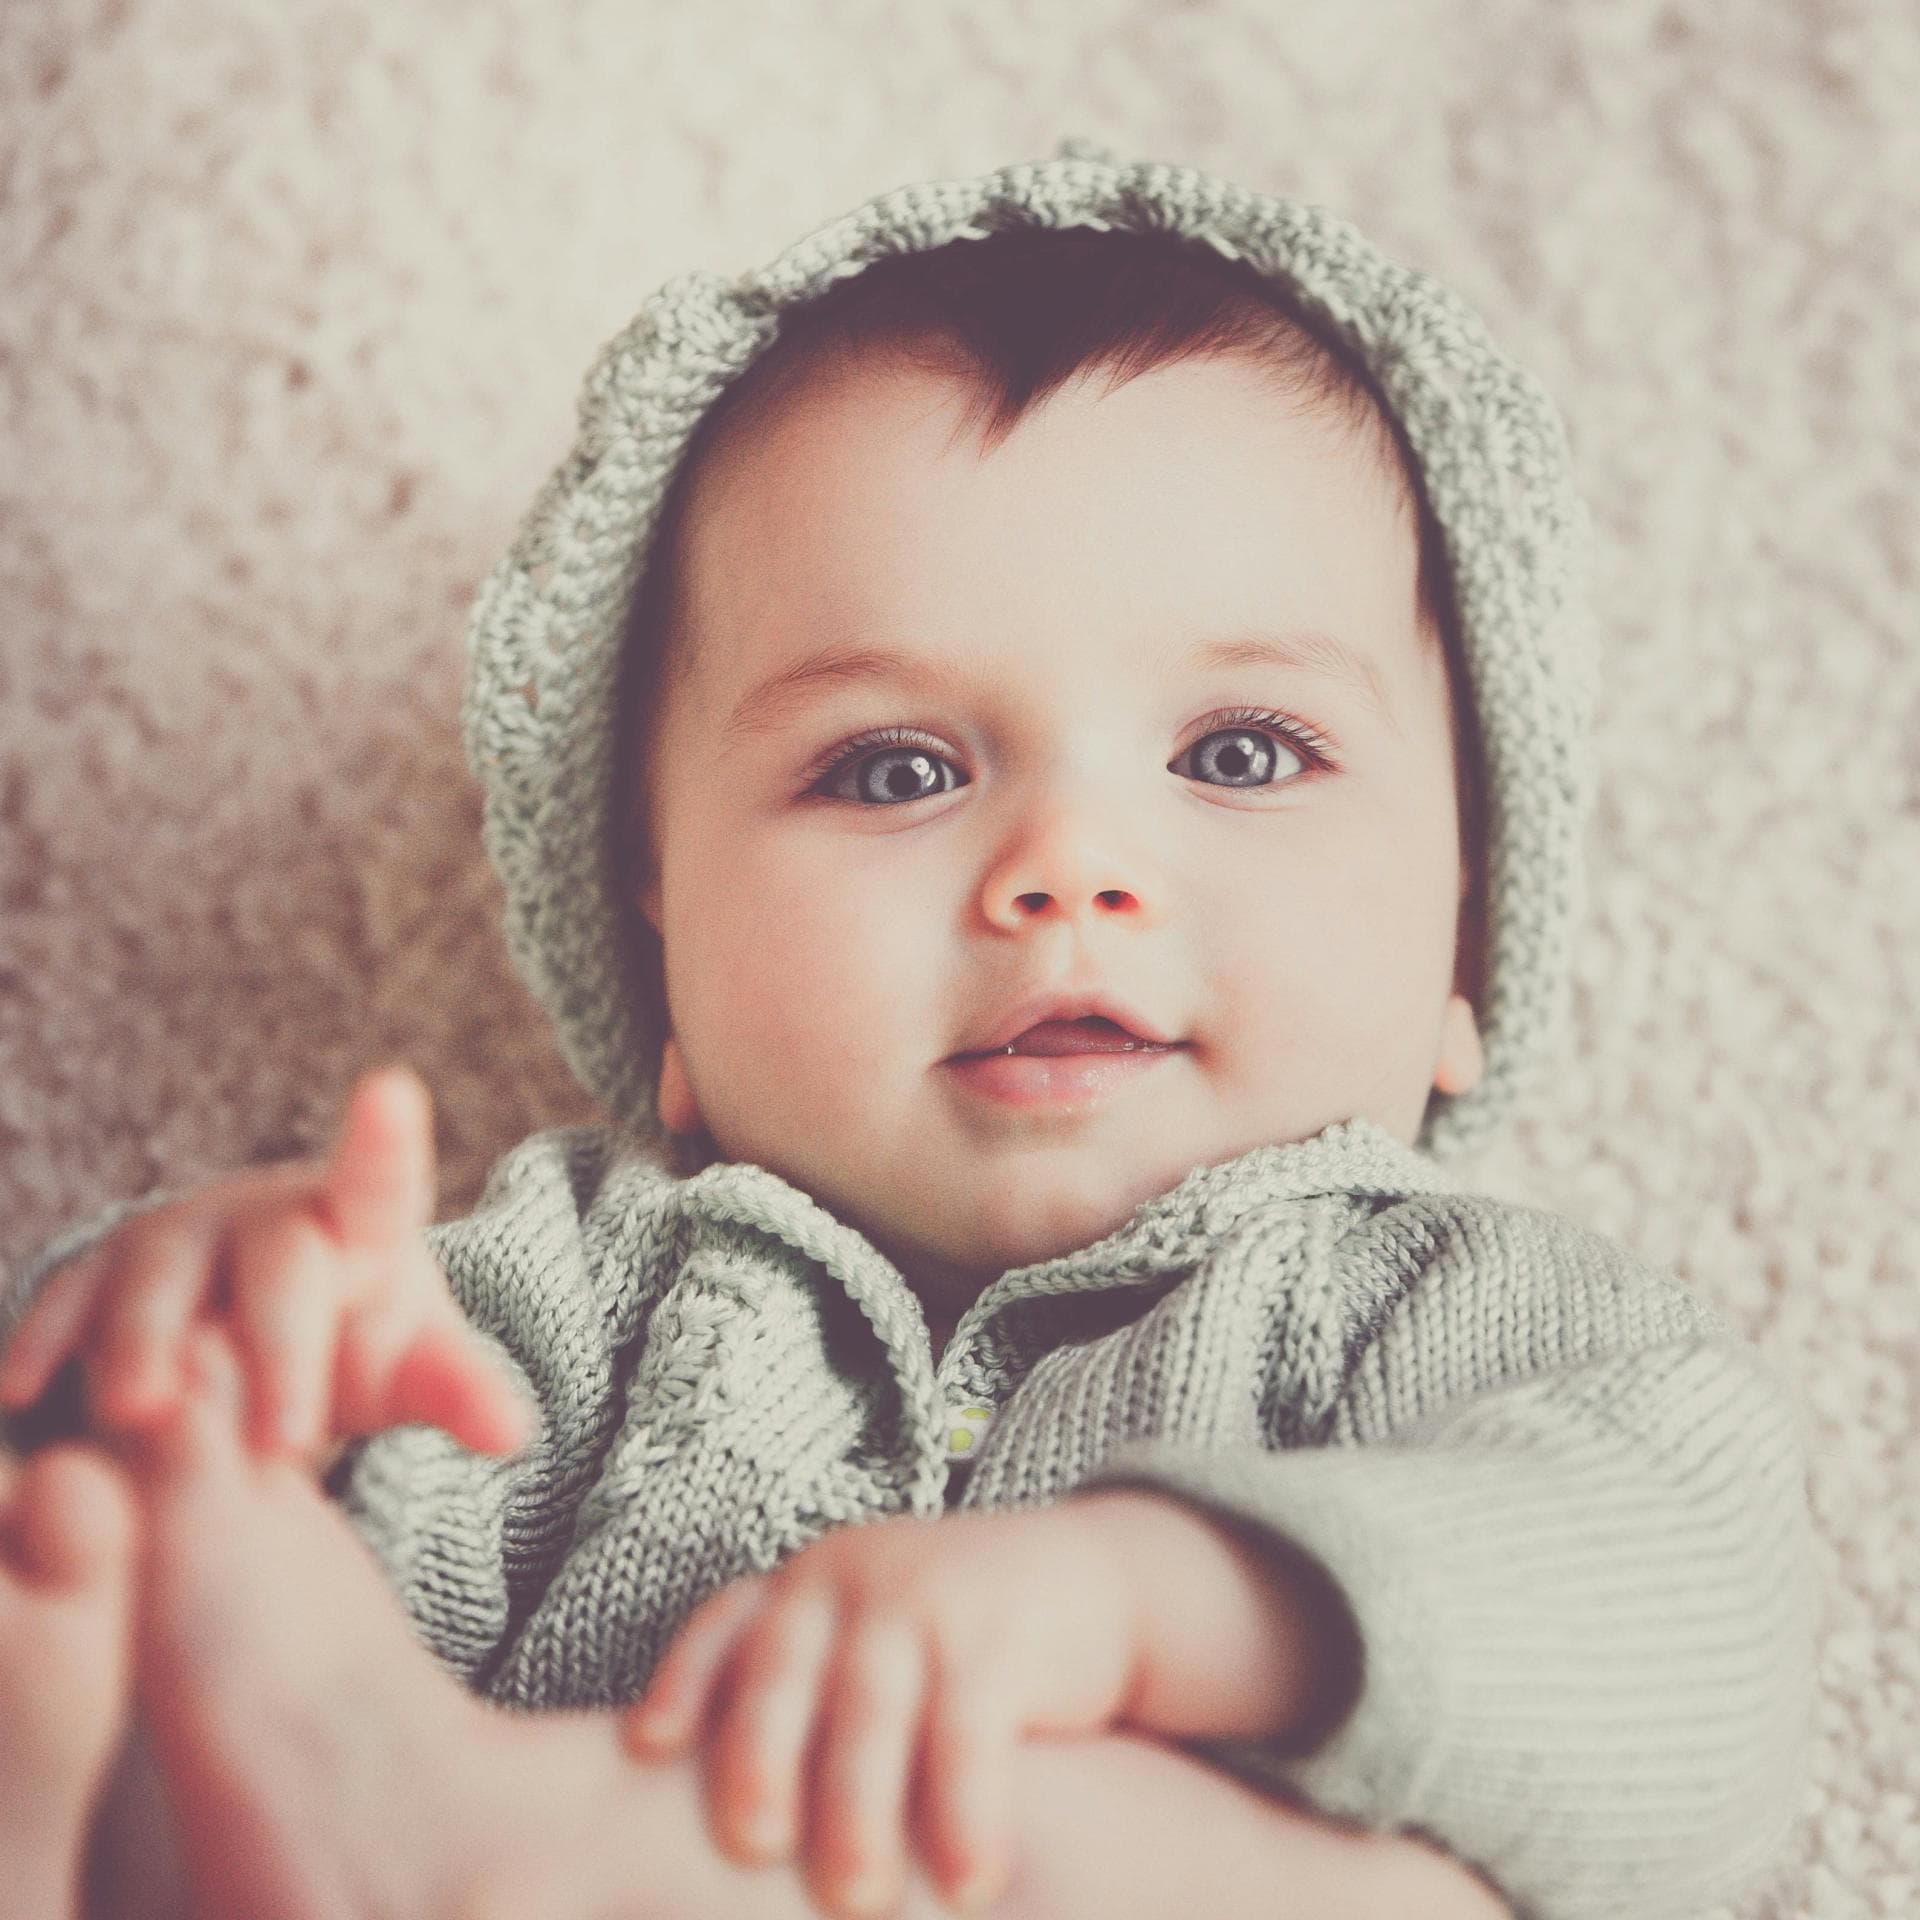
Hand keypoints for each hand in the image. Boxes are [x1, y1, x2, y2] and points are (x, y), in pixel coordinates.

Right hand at [0, 1065, 534, 1468]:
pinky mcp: (97, 1275)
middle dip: (282, 1348)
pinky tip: (18, 1394)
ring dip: (149, 1344)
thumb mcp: (409, 1365)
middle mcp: (266, 1213)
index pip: (382, 1179)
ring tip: (144, 1415)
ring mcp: (177, 1236)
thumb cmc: (349, 1337)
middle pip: (279, 1267)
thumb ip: (456, 1388)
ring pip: (158, 1278)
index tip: (392, 1091)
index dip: (384, 1138)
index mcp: (360, 1221)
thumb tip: (515, 1432)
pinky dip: (45, 1344)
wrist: (252, 1333)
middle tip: (286, 1440)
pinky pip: (66, 1303)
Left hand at [619, 1502, 1148, 1918]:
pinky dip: (965, 1810)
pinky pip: (971, 1731)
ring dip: (859, 1808)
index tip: (648, 1744)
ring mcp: (928, 1602)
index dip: (686, 1680)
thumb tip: (720, 1822)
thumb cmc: (952, 1639)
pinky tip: (969, 1883)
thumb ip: (802, 1691)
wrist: (1092, 1579)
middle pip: (787, 1672)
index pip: (728, 1623)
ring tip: (856, 1900)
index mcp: (810, 1584)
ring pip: (873, 1710)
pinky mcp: (1002, 1639)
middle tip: (751, 1847)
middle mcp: (856, 1580)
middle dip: (761, 1758)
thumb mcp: (867, 1633)